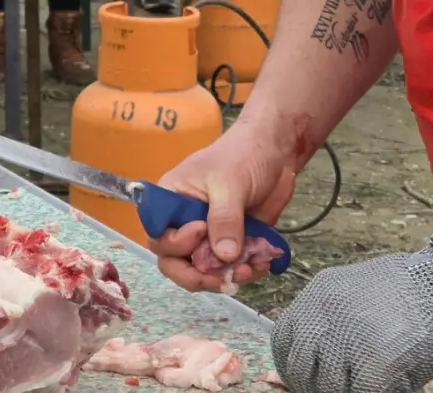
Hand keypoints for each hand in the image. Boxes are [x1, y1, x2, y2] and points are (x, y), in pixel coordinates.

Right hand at [148, 121, 298, 291]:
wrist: (274, 153)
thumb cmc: (242, 155)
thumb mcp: (229, 183)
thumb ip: (224, 219)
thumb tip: (224, 256)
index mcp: (172, 200)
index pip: (158, 234)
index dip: (175, 244)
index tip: (201, 232)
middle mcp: (184, 222)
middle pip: (175, 262)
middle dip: (197, 275)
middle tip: (221, 277)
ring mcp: (209, 236)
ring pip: (204, 271)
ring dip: (225, 278)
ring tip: (248, 270)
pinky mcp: (232, 244)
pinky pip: (230, 269)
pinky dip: (244, 273)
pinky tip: (259, 265)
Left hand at [272, 174, 432, 392]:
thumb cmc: (410, 292)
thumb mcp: (355, 295)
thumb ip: (325, 324)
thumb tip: (291, 368)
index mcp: (318, 296)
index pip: (283, 343)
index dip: (294, 366)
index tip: (310, 375)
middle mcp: (325, 316)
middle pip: (301, 370)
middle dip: (317, 383)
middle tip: (345, 379)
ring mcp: (349, 342)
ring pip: (328, 387)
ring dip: (346, 387)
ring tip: (368, 377)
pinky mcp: (375, 369)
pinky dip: (370, 390)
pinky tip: (389, 380)